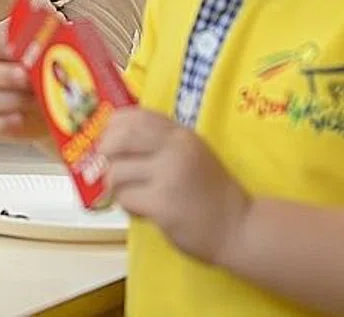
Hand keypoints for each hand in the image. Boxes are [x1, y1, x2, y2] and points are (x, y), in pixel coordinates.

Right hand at [0, 30, 50, 144]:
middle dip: (5, 74)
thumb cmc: (56, 76)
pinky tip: (20, 119)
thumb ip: (50, 38)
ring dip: (11, 99)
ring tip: (35, 99)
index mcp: (1, 52)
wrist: (65, 110)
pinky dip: (3, 124)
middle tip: (26, 75)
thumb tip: (57, 24)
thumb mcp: (57, 51)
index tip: (12, 48)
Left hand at [98, 107, 249, 265]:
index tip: (107, 138)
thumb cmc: (211, 192)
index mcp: (180, 135)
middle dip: (105, 151)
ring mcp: (168, 176)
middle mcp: (174, 149)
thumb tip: (115, 138)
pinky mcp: (162, 204)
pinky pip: (126, 198)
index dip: (114, 125)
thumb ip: (161, 143)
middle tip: (106, 165)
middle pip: (121, 137)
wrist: (239, 227)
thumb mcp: (191, 154)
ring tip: (131, 195)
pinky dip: (127, 206)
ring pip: (117, 171)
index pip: (137, 116)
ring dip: (116, 186)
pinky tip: (142, 211)